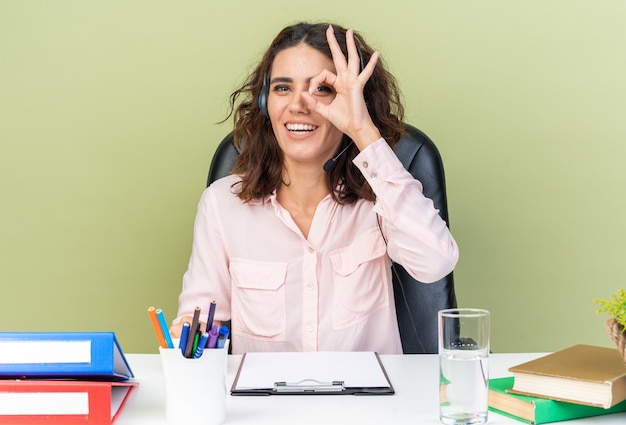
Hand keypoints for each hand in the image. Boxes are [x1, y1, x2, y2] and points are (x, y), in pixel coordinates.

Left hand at [303, 26, 381, 148]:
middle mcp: (346, 80)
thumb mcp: (324, 111)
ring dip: (349, 45)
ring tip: (349, 32)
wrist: (355, 129)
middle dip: (334, 43)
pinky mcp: (358, 86)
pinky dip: (371, 64)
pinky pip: (364, 73)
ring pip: (351, 59)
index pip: (324, 74)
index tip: (311, 91)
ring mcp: (353, 82)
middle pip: (339, 57)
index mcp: (339, 84)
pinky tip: (376, 53)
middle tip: (329, 29)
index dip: (315, 81)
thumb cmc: (344, 121)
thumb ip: (314, 103)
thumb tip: (303, 95)